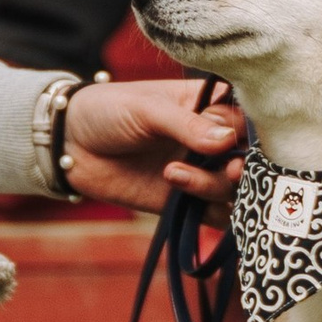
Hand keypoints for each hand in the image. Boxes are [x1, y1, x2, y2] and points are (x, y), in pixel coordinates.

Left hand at [53, 75, 241, 216]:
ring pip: (236, 190)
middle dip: (243, 167)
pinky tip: (181, 195)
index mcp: (210, 106)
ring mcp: (203, 172)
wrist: (70, 147)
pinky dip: (211, 212)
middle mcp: (213, 140)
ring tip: (175, 173)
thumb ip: (188, 124)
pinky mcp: (188, 203)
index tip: (231, 137)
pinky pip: (218, 216)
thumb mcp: (147, 109)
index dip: (246, 132)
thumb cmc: (108, 112)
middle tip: (229, 169)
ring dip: (217, 187)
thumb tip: (228, 140)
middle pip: (251, 159)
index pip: (250, 120)